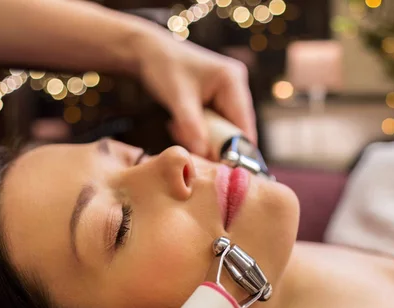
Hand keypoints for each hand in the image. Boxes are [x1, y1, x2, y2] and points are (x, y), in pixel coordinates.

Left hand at [135, 29, 256, 157]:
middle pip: (235, 130)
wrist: (148, 52)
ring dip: (201, 137)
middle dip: (212, 143)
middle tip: (189, 146)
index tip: (218, 168)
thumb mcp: (178, 98)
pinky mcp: (216, 100)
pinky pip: (211, 125)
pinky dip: (196, 130)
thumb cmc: (164, 68)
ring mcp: (227, 93)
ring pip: (221, 130)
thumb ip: (192, 127)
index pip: (244, 125)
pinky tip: (177, 123)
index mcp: (233, 81)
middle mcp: (236, 86)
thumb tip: (203, 154)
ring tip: (177, 127)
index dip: (236, 150)